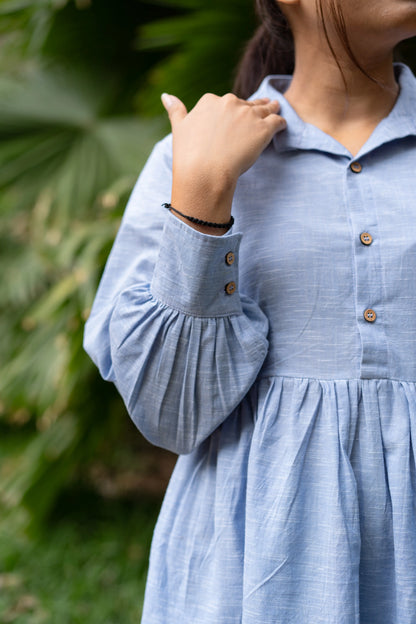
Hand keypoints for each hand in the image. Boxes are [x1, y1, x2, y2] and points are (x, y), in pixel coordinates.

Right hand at [160, 91, 285, 234]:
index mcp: (210, 101)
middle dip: (252, 109)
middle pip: (246, 104)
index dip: (232, 111)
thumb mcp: (179, 128)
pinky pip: (277, 121)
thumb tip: (166, 96)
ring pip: (265, 108)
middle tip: (259, 114)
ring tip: (275, 110)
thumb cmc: (189, 156)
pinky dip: (281, 123)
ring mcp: (248, 115)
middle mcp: (230, 103)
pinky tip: (282, 126)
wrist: (204, 174)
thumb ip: (176, 110)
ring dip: (271, 109)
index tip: (235, 120)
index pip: (226, 102)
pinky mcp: (263, 129)